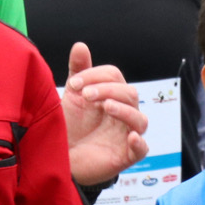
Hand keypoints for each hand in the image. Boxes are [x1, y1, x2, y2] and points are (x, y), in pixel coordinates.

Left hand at [62, 42, 149, 185]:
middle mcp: (123, 113)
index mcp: (112, 95)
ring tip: (105, 107)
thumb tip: (80, 45)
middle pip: (130, 93)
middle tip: (86, 95)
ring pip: (140, 119)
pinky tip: (130, 137)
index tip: (74, 84)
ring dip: (124, 110)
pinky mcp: (126, 155)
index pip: (115, 76)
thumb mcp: (72, 97)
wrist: (61, 158)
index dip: (96, 76)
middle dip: (108, 90)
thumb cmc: (70, 126)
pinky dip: (139, 142)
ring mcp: (126, 134)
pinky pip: (142, 148)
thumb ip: (78, 72)